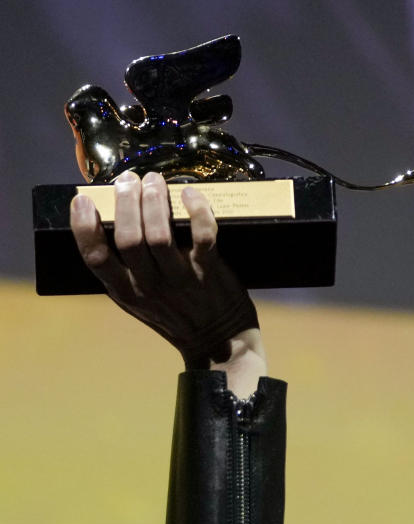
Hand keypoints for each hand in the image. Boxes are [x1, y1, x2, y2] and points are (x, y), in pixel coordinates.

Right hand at [69, 170, 259, 369]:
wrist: (219, 344)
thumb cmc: (176, 316)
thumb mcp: (139, 302)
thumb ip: (123, 270)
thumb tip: (113, 219)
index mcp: (126, 292)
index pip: (95, 259)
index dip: (84, 227)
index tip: (83, 201)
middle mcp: (150, 287)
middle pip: (128, 238)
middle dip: (126, 201)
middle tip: (129, 179)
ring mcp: (180, 280)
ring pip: (161, 234)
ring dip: (155, 201)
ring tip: (154, 181)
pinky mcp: (210, 273)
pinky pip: (203, 236)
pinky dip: (197, 210)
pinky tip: (189, 194)